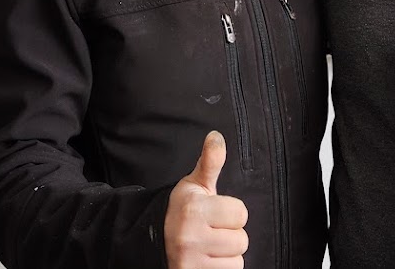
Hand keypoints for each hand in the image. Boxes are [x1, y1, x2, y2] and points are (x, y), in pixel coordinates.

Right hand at [164, 131, 248, 268]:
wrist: (153, 242)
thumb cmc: (181, 212)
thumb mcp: (194, 185)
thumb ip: (210, 162)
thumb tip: (216, 137)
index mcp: (193, 209)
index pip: (240, 214)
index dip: (231, 214)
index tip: (215, 214)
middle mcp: (189, 236)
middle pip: (241, 240)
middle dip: (230, 236)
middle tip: (211, 232)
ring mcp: (190, 261)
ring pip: (237, 261)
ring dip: (226, 256)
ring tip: (208, 248)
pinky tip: (207, 261)